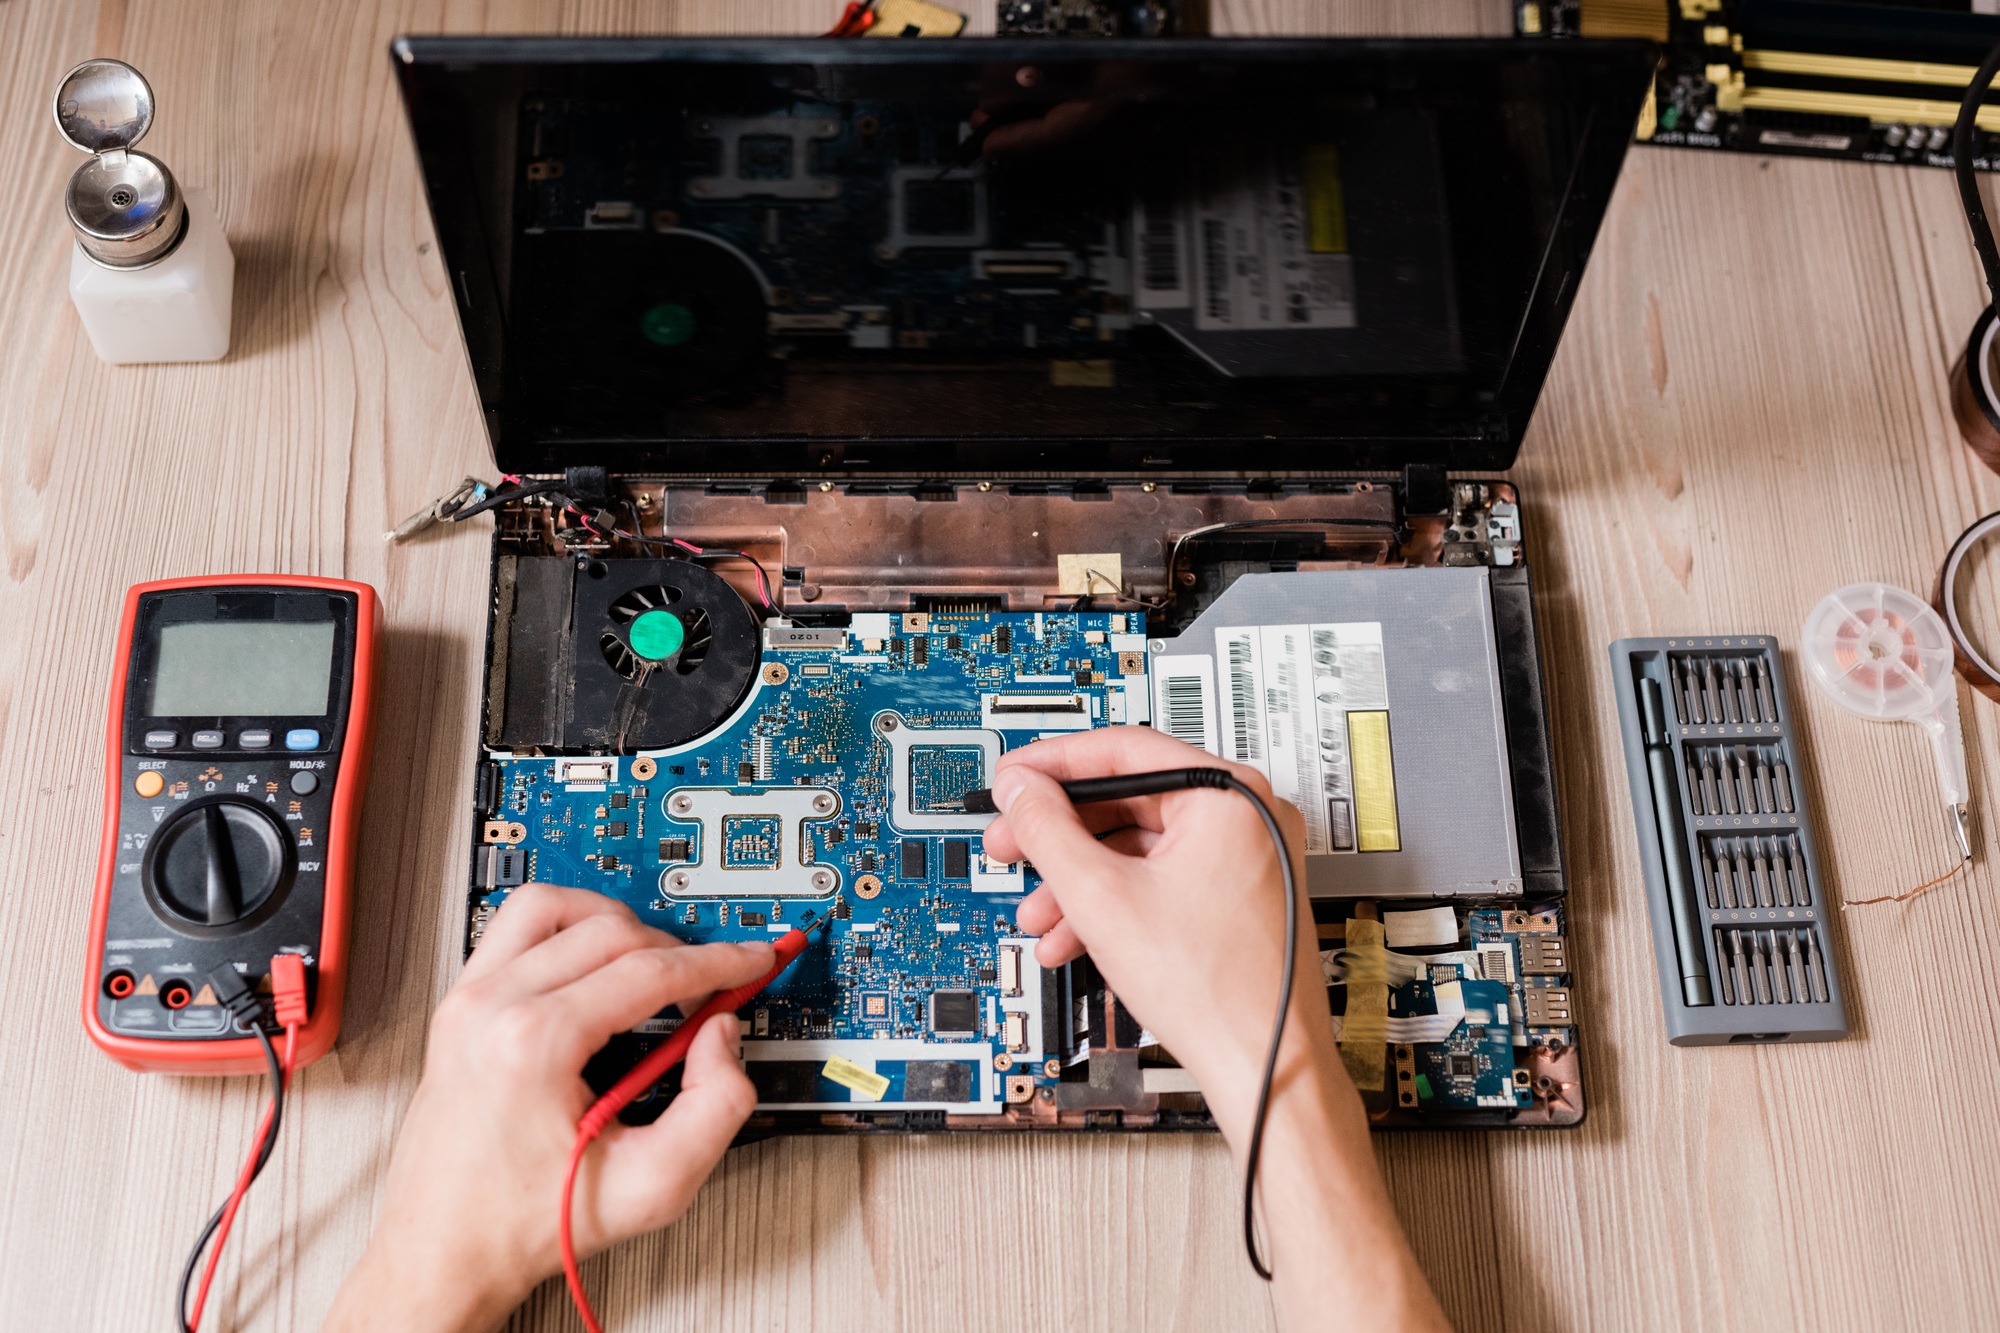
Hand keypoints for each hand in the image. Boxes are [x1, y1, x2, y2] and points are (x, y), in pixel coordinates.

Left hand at [323, 884, 774, 1332]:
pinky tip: (591, 964)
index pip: (649, 970)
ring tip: (651, 962)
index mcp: (533, 1044)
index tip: (750, 961)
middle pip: (610, 931)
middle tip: (712, 983)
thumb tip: (721, 1038)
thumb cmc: (522, 1226)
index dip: (718, 962)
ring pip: (553, 907)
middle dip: (677, 950)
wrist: (444, 1253)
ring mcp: (466, 1002)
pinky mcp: (457, 1008)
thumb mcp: (650, 1188)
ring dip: (614, 923)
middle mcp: (491, 1008)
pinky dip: (564, 930)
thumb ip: (715, 1109)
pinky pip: (513, 929)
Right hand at [981, 726, 1330, 1135]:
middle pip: (1129, 799)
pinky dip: (1115, 901)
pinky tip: (1073, 937)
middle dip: (1060, 835)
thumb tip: (1021, 790)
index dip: (1053, 766)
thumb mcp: (1102, 897)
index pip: (1124, 749)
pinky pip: (1163, 878)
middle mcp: (1249, 814)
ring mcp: (1249, 856)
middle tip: (1012, 846)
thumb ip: (1049, 830)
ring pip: (1140, 847)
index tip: (1013, 782)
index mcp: (1230, 794)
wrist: (1264, 1067)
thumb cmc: (1217, 991)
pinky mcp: (1239, 895)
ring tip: (1038, 913)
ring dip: (1079, 878)